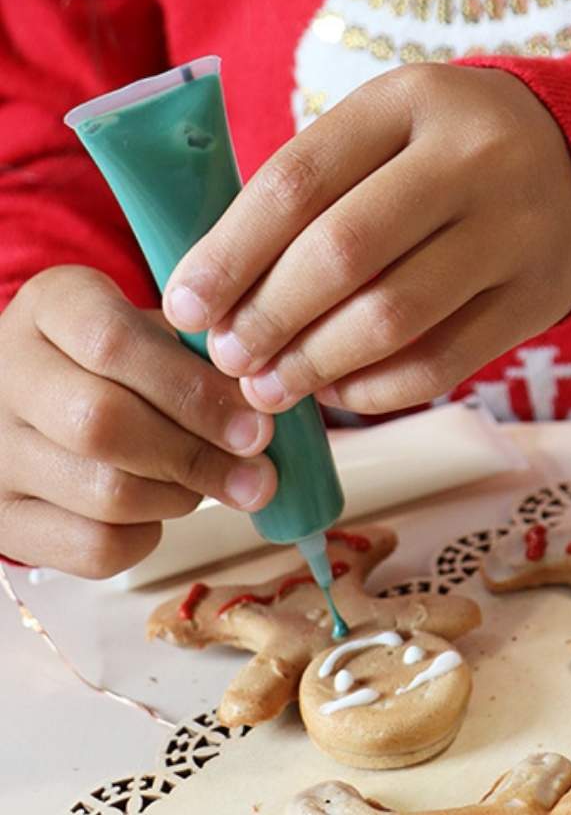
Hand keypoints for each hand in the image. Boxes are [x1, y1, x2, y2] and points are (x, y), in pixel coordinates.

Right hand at [0, 266, 276, 577]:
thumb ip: (204, 359)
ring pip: (103, 492)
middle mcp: (5, 373)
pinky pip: (92, 548)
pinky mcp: (2, 520)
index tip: (258, 427)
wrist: (45, 398)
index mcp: (51, 306)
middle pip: (102, 423)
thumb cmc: (127, 360)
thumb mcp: (157, 328)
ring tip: (213, 482)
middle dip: (198, 455)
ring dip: (181, 495)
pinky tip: (160, 509)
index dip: (195, 391)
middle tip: (258, 474)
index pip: (115, 342)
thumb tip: (262, 414)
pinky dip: (146, 536)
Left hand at [162, 64, 570, 413]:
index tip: (186, 304)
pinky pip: (444, 362)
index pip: (298, 180)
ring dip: (315, 364)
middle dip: (268, 316)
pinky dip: (376, 388)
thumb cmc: (451, 147)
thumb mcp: (389, 128)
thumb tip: (224, 288)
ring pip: (393, 315)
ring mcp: (513, 231)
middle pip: (343, 252)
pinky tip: (338, 391)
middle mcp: (470, 160)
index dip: (230, 251)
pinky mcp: (537, 298)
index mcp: (409, 102)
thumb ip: (316, 190)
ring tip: (268, 387)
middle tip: (226, 356)